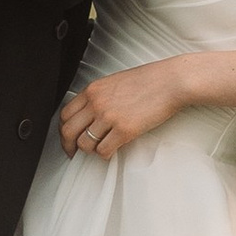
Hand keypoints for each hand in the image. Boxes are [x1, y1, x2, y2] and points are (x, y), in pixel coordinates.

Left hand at [60, 60, 189, 160]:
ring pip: (84, 144)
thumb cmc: (150, 80)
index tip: (68, 138)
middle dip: (68, 146)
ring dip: (90, 150)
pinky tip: (113, 150)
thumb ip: (100, 96)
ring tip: (100, 149)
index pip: (65, 114)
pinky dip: (105, 155)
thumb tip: (91, 115)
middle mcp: (96, 103)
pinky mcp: (124, 130)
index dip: (64, 130)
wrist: (171, 82)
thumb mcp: (116, 82)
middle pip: (68, 131)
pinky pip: (103, 151)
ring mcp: (109, 117)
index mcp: (93, 90)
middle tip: (74, 153)